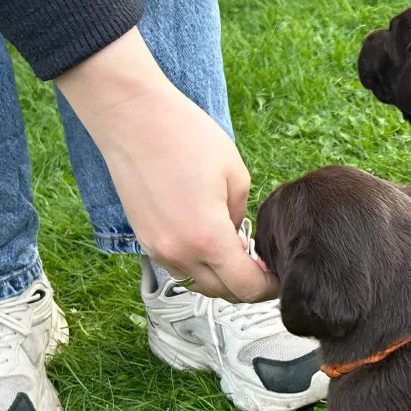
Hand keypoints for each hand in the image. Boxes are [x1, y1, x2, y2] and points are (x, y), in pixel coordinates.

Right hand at [56, 28, 275, 301]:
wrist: (131, 117)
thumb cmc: (185, 136)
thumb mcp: (236, 176)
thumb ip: (242, 218)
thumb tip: (239, 240)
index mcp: (208, 239)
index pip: (246, 288)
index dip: (268, 287)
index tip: (279, 276)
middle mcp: (179, 253)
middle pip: (223, 293)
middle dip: (247, 286)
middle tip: (263, 267)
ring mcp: (158, 249)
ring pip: (200, 284)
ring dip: (221, 278)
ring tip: (237, 254)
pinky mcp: (144, 240)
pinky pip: (179, 268)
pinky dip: (199, 266)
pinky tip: (210, 244)